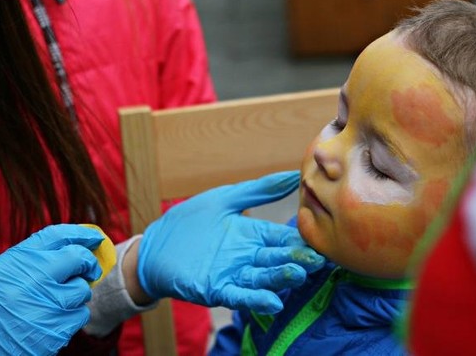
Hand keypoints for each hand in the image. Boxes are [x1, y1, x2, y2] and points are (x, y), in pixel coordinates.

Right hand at [0, 224, 103, 355]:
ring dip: (76, 294)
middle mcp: (34, 279)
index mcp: (16, 261)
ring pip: (82, 290)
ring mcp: (48, 305)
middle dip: (87, 264)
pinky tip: (53, 320)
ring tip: (54, 302)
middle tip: (88, 270)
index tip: (94, 237)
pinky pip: (80, 315)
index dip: (80, 233)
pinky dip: (72, 317)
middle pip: (78, 259)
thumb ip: (28, 260)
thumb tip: (66, 248)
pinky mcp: (56, 330)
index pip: (57, 236)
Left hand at [137, 171, 324, 314]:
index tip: (320, 238)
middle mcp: (248, 257)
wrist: (155, 245)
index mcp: (253, 234)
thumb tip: (294, 175)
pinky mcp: (217, 289)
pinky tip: (273, 301)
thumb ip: (258, 190)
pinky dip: (256, 299)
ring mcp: (234, 274)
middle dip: (296, 260)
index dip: (299, 239)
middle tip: (317, 259)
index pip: (282, 238)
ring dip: (281, 279)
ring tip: (298, 275)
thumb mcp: (226, 199)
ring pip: (263, 278)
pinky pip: (240, 295)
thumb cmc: (189, 220)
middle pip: (277, 259)